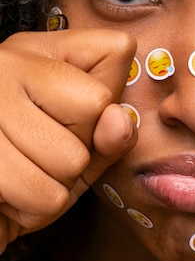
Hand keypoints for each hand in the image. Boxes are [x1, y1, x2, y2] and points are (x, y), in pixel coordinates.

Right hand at [0, 29, 137, 252]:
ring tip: (23, 176)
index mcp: (35, 50)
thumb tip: (118, 120)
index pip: (115, 51)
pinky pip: (45, 195)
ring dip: (57, 185)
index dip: (106, 103)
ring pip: (72, 158)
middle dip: (80, 149)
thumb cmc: (32, 173)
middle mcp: (6, 63)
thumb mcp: (81, 145)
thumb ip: (111, 131)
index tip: (69, 119)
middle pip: (95, 106)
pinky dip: (34, 210)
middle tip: (40, 154)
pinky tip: (8, 196)